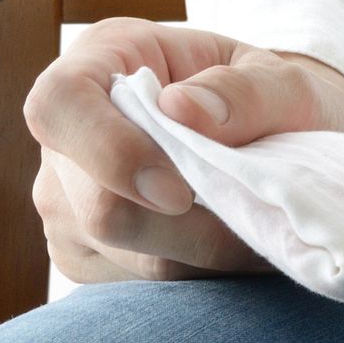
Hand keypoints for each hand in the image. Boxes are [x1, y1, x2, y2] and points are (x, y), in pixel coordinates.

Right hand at [25, 19, 343, 282]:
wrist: (272, 139)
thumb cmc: (269, 99)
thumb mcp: (283, 80)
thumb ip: (245, 91)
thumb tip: (182, 109)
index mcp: (102, 58)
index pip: (60, 106)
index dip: (109, 152)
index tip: (179, 192)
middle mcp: (66, 134)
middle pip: (98, 208)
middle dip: (188, 227)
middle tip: (258, 218)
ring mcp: (66, 200)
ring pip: (125, 255)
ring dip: (202, 252)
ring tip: (256, 228)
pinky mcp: (84, 253)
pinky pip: (136, 284)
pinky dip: (195, 270)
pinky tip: (227, 243)